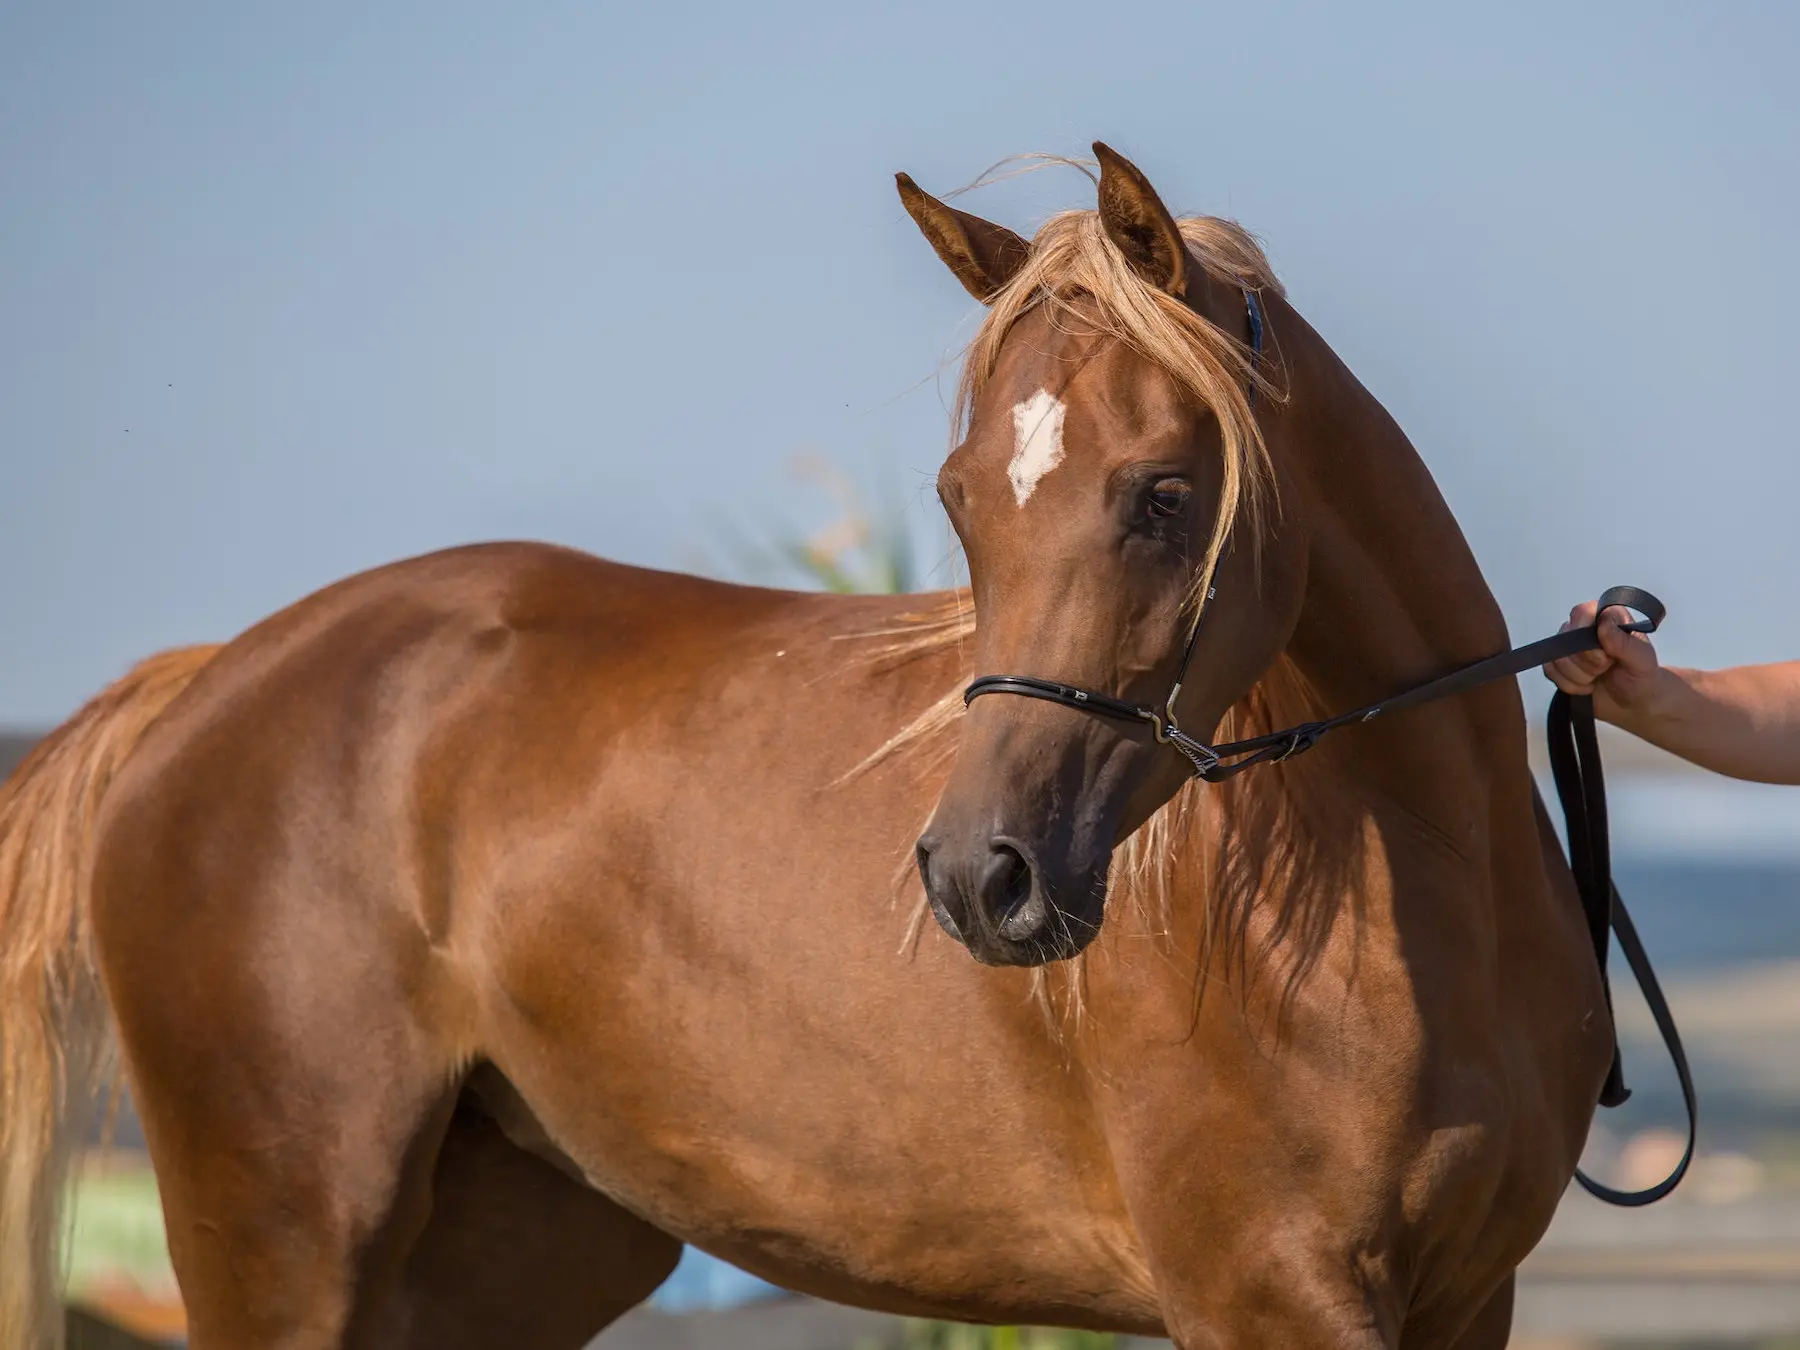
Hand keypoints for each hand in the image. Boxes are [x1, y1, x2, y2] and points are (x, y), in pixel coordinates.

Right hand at [1543, 601, 1666, 725]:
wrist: (1634, 703)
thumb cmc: (1642, 678)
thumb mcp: (1642, 661)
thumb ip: (1625, 643)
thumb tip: (1603, 624)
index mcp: (1608, 617)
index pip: (1581, 613)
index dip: (1587, 638)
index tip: (1606, 657)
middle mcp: (1585, 626)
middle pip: (1565, 639)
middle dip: (1587, 663)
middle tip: (1606, 669)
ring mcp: (1569, 644)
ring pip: (1556, 658)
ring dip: (1579, 677)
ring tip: (1598, 678)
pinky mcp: (1558, 663)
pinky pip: (1550, 671)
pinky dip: (1569, 685)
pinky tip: (1586, 685)